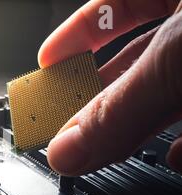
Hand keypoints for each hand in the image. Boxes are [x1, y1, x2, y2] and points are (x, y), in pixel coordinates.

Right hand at [38, 0, 181, 175]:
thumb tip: (66, 148)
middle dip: (102, 98)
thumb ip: (119, 107)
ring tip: (114, 149)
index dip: (75, 34)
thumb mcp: (175, 60)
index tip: (48, 62)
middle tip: (71, 125)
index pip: (112, 6)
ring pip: (168, 92)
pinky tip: (176, 156)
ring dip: (141, 128)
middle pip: (136, 62)